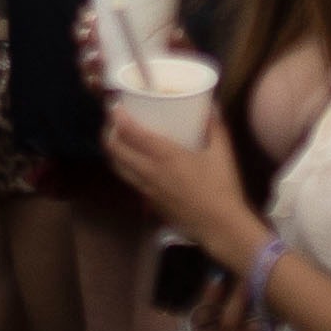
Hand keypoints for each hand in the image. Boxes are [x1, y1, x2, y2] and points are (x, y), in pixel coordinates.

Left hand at [99, 102, 260, 268]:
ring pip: (117, 167)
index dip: (117, 117)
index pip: (131, 132)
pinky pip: (128, 180)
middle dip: (108, 132)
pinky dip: (123, 167)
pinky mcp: (149, 201)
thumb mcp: (222, 153)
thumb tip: (211, 106)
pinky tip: (132, 162)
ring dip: (112, 151)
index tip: (113, 104)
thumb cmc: (221, 188)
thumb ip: (215, 127)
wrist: (219, 226)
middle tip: (112, 120)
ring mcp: (146, 188)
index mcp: (165, 155)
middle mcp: (149, 171)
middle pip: (115, 149)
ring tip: (116, 138)